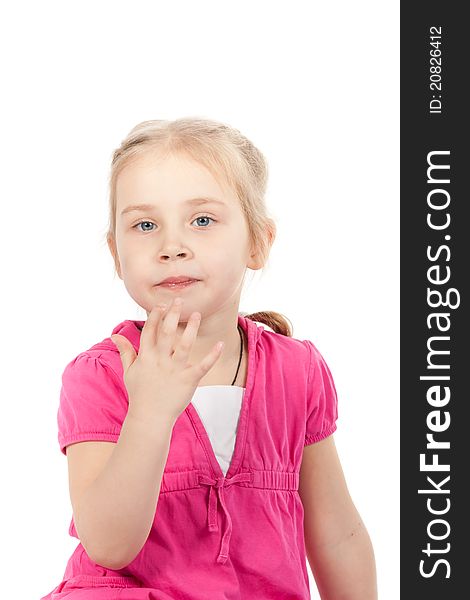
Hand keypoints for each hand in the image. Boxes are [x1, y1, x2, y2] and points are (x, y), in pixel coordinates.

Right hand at [110, 297, 224, 423]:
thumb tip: (115, 335)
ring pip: (184, 344)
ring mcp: (175, 370)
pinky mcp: (189, 380)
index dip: (155, 316)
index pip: (149, 331)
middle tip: (179, 300)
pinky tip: (220, 344)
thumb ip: (125, 351)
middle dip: (172, 314)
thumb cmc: (139, 393)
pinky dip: (212, 355)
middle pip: (166, 332)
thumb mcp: (129, 371)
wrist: (149, 417)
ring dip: (191, 328)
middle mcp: (160, 361)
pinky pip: (203, 366)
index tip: (161, 304)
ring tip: (196, 314)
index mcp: (146, 357)